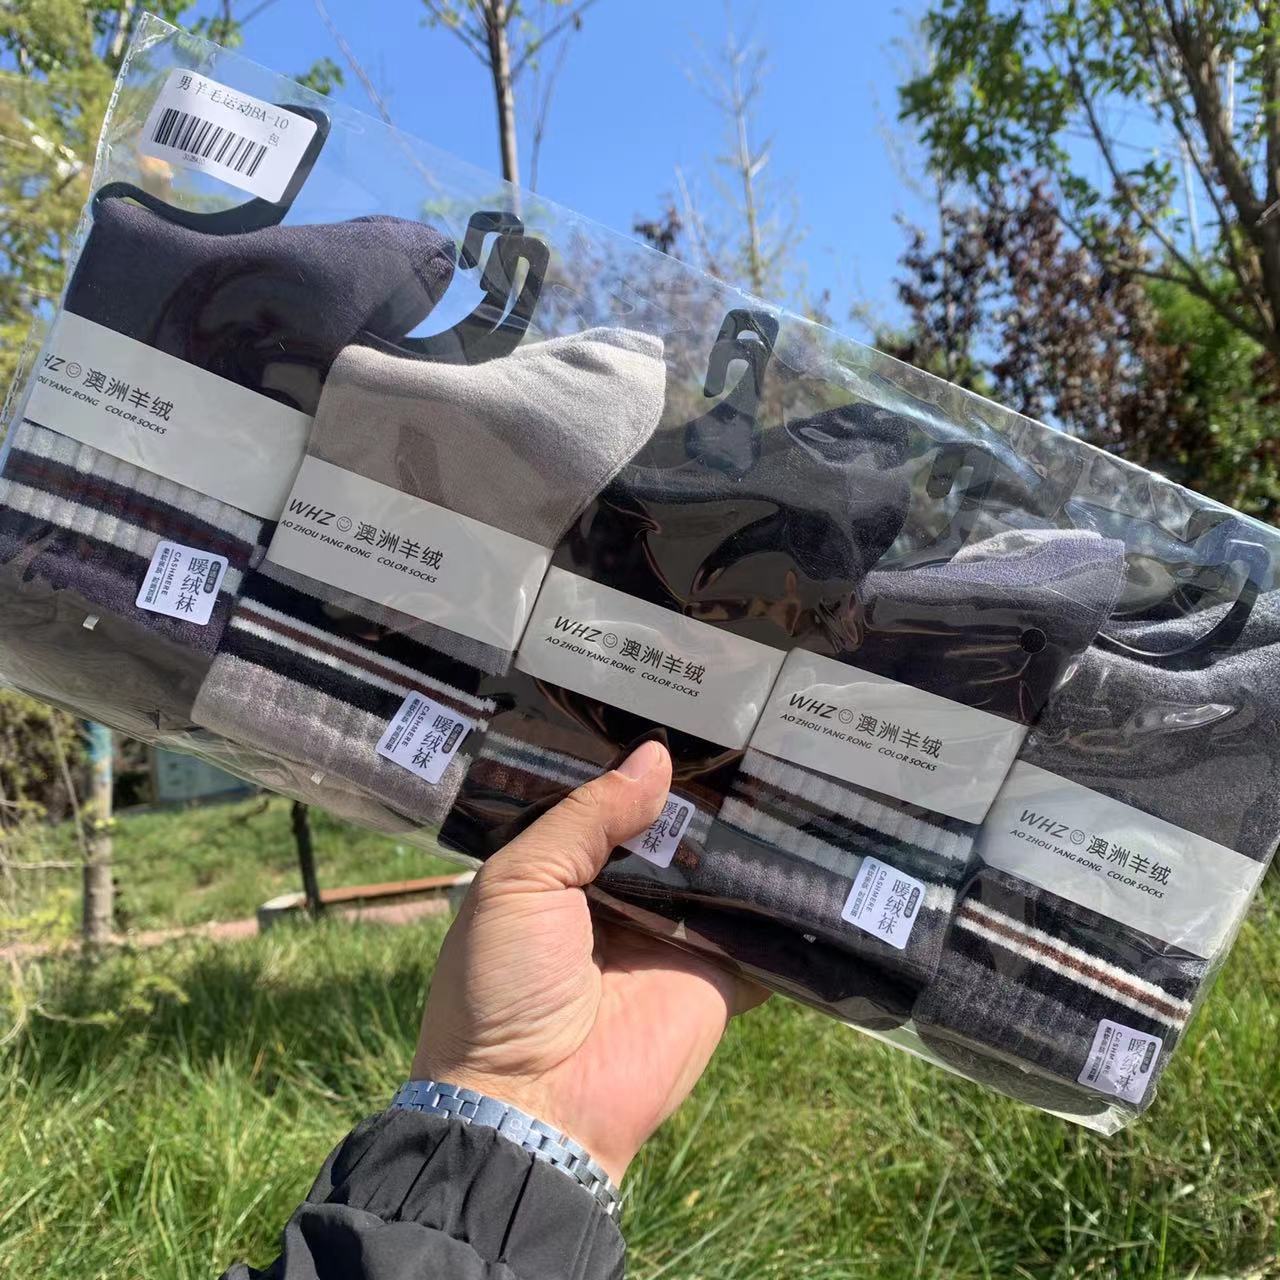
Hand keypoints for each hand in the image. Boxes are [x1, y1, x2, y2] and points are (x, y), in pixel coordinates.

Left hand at [413, 740, 766, 1183]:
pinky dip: (786, 903)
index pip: (610, 802)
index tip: (682, 708)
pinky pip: (760, 934)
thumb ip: (585, 818)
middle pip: (672, 830)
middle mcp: (623, 895)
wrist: (534, 1105)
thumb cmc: (502, 986)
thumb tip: (656, 758)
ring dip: (745, 833)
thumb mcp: (520, 882)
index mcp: (565, 870)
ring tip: (787, 761)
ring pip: (720, 871)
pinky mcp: (719, 976)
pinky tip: (817, 845)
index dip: (638, 764)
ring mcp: (673, 935)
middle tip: (748, 723)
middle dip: (701, 791)